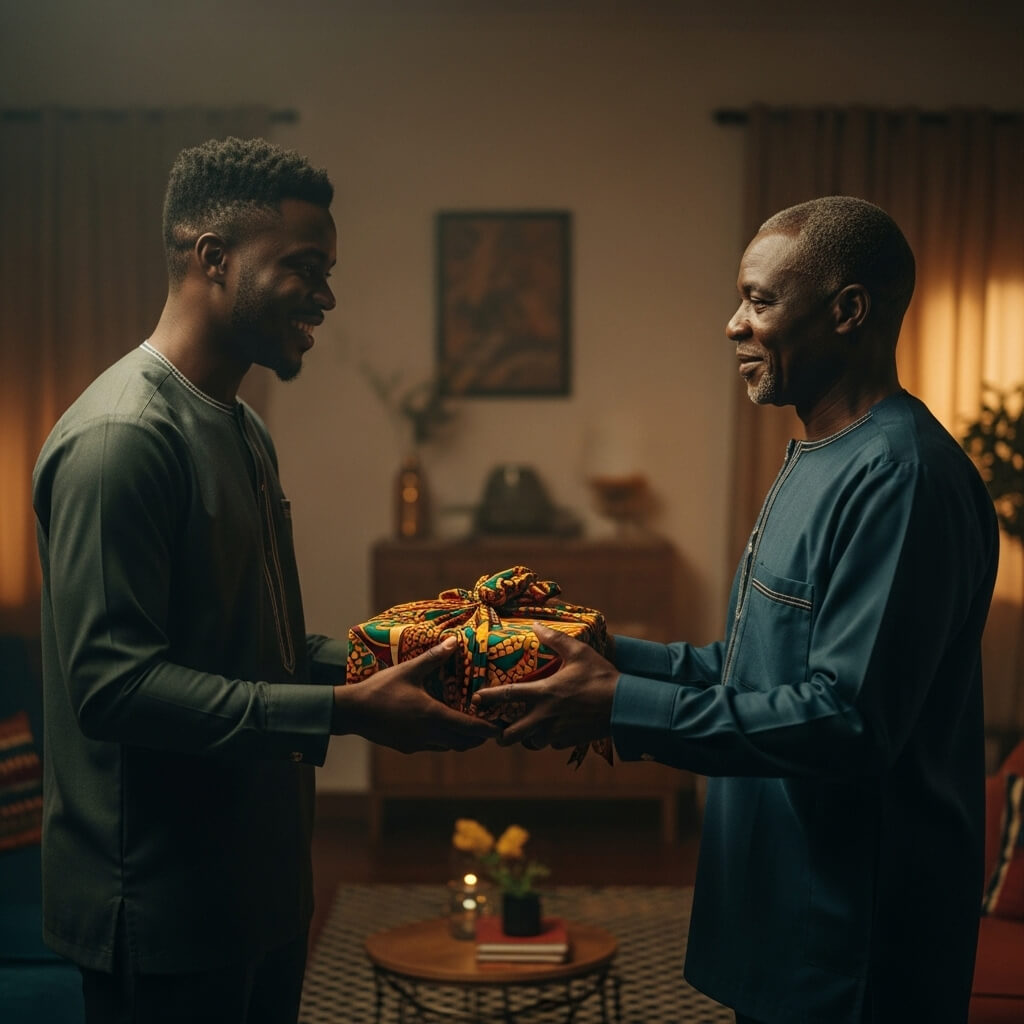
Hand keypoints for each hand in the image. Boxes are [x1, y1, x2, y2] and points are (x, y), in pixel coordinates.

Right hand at [333, 636, 497, 752]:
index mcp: (433, 715)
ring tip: (467, 727)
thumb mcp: (408, 670)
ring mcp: (417, 743)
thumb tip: (454, 641)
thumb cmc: (380, 689)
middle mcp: (429, 733)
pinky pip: (432, 746)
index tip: (500, 730)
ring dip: (460, 740)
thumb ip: (433, 658)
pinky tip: (439, 728)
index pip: (469, 727)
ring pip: (448, 747)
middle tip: (487, 728)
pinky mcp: (407, 747)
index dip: (487, 729)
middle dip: (477, 737)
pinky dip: (442, 740)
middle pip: (463, 742)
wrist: (352, 712)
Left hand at [471, 623, 618, 749]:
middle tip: (496, 731)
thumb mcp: (579, 652)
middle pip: (512, 734)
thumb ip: (555, 639)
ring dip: (527, 738)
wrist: (625, 706)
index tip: (475, 699)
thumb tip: (535, 625)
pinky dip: (549, 739)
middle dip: (500, 736)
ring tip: (525, 731)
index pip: (507, 695)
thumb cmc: (601, 677)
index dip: (488, 697)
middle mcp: (545, 716)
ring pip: (532, 742)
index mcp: (544, 693)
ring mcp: (556, 732)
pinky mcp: (569, 742)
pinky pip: (551, 744)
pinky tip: (552, 731)